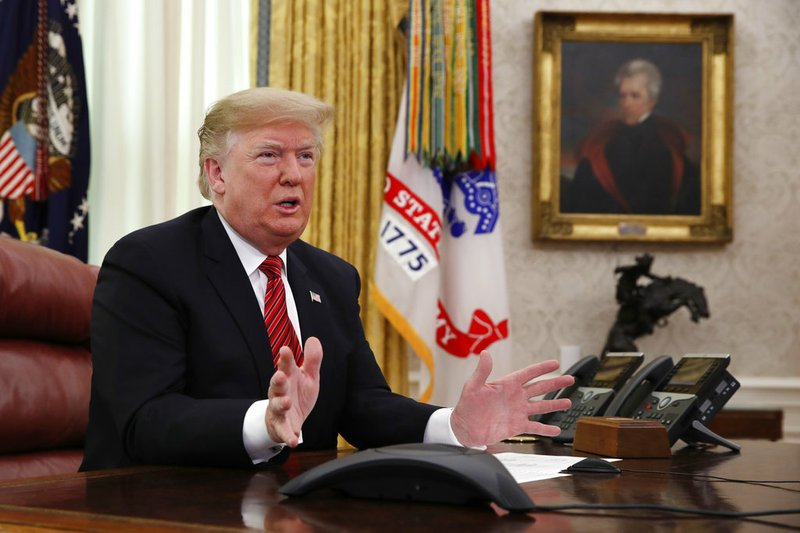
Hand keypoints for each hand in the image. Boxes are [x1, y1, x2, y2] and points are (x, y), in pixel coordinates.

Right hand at [265, 336, 322, 446]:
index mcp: (287, 377)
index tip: (285, 349)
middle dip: (277, 380)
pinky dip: (287, 436)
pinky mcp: (281, 427)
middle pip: (277, 385)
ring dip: (280, 404)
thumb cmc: (297, 394)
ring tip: (286, 402)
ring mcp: (279, 409)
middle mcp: (280, 392)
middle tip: (280, 375)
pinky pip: (284, 432)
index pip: (285, 366)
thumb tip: (314, 339)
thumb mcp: (309, 377)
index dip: (285, 358)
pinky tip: (293, 440)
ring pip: (277, 406)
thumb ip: (312, 360)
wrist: (289, 419)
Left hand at [450, 352, 574, 447]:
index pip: (528, 374)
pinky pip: (534, 427)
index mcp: (507, 385)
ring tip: (568, 402)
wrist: (464, 428)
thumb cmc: (467, 406)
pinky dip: (545, 429)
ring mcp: (518, 412)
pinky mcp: (517, 426)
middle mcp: (515, 397)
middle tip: (570, 379)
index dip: (542, 368)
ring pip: (541, 406)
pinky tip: (556, 430)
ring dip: (554, 404)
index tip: (555, 363)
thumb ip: (482, 371)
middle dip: (555, 383)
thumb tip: (485, 354)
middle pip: (540, 388)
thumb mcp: (473, 386)